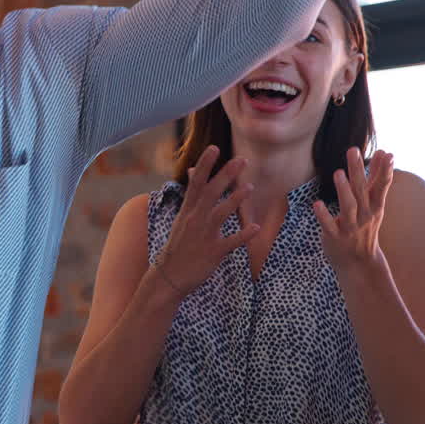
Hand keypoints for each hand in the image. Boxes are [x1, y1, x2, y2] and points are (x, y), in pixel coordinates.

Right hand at [152, 146, 260, 295]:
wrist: (169, 275)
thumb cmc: (179, 244)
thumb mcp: (182, 216)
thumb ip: (193, 194)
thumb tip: (195, 170)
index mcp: (188, 210)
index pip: (196, 183)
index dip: (205, 165)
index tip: (214, 148)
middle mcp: (195, 219)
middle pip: (211, 193)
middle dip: (226, 176)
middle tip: (242, 160)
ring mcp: (204, 236)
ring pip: (220, 214)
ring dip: (235, 199)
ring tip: (250, 186)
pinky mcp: (213, 252)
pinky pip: (230, 242)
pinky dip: (242, 235)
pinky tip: (254, 227)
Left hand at [314, 147, 394, 272]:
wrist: (360, 263)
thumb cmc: (365, 226)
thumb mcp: (374, 203)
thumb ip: (376, 178)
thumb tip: (385, 152)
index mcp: (374, 206)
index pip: (381, 186)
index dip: (383, 170)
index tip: (386, 154)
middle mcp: (365, 215)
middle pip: (361, 190)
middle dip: (358, 170)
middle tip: (353, 150)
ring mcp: (350, 226)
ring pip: (348, 207)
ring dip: (343, 190)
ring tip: (338, 173)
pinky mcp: (335, 237)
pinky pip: (329, 225)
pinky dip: (324, 215)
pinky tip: (317, 204)